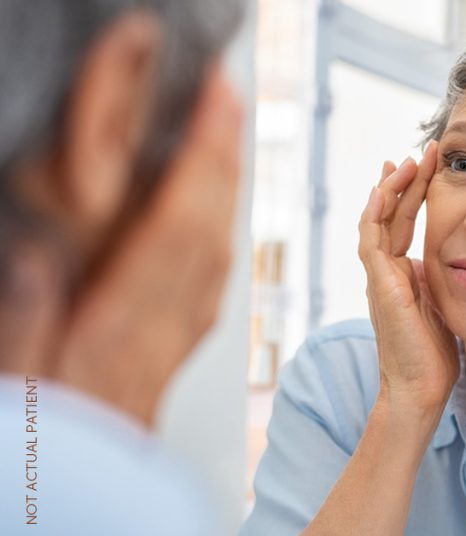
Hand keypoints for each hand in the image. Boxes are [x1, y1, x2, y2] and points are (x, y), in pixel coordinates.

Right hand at [55, 66, 242, 424]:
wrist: (92, 491)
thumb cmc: (56, 435)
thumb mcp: (23, 375)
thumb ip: (30, 316)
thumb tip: (41, 256)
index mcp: (125, 325)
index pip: (175, 228)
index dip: (199, 163)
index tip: (212, 110)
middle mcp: (164, 324)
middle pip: (206, 227)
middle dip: (220, 157)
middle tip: (228, 99)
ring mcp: (178, 332)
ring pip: (215, 247)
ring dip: (224, 186)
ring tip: (223, 134)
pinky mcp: (178, 340)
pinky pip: (211, 276)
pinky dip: (216, 229)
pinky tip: (215, 209)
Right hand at [359, 141, 458, 412]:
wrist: (421, 390)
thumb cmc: (434, 356)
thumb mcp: (442, 305)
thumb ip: (439, 280)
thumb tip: (451, 258)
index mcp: (402, 274)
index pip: (404, 222)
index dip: (416, 192)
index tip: (431, 164)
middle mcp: (386, 272)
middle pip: (391, 214)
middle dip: (406, 180)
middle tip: (423, 150)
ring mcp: (379, 278)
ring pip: (377, 221)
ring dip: (391, 189)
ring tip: (407, 160)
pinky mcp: (379, 287)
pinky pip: (371, 242)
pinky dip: (375, 214)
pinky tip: (384, 190)